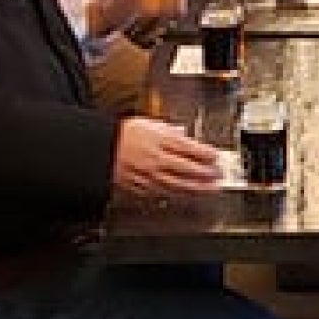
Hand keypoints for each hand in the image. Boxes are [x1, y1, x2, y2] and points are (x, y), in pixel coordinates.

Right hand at [112, 116, 228, 198]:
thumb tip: (184, 135)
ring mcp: (149, 174)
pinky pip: (163, 192)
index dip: (206, 154)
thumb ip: (168, 131)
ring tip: (209, 189)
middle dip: (206, 173)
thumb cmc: (122, 135)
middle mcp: (156, 158)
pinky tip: (185, 194)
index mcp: (159, 140)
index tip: (216, 157)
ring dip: (196, 188)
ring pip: (178, 184)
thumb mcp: (147, 124)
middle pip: (188, 168)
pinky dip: (177, 194)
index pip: (189, 148)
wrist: (100, 149)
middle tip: (218, 176)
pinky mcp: (141, 186)